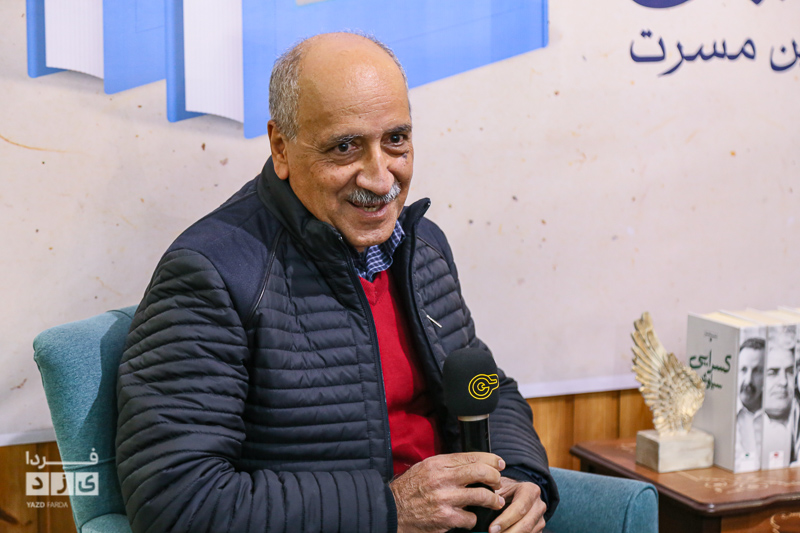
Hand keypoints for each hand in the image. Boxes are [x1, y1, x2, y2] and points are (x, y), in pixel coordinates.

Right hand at [390, 452, 506, 532]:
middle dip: (495, 477)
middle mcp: (442, 479)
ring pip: (481, 495)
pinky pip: (470, 517)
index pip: (471, 457)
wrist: (392, 510)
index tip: (499, 464)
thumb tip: (472, 463)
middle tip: (498, 483)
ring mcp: (444, 499)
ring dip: (493, 500)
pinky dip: (473, 518)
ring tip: (495, 502)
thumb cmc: (410, 489)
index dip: (490, 460)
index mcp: (438, 463)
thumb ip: (447, 465)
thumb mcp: (425, 468)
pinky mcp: (445, 518)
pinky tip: (468, 517)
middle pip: (480, 472)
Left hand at [489, 478, 546, 532]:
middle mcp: (539, 505)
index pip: (519, 509)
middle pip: (525, 524)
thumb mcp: (501, 488)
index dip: (505, 520)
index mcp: (530, 491)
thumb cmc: (507, 490)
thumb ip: (494, 496)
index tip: (491, 529)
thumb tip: (484, 505)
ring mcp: (541, 519)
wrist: (519, 493)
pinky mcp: (539, 529)